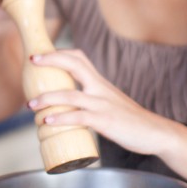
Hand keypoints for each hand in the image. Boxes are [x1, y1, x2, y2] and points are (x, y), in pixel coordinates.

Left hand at [26, 49, 171, 155]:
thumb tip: (65, 107)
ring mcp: (103, 105)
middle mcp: (100, 89)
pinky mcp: (105, 122)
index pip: (79, 58)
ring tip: (31, 105)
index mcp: (100, 83)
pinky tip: (48, 122)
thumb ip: (91, 100)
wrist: (155, 133)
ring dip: (47, 99)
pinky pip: (79, 117)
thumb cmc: (130, 120)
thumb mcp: (109, 102)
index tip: (38, 55)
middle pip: (74, 65)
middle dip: (51, 60)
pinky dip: (61, 119)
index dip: (58, 53)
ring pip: (70, 95)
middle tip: (31, 61)